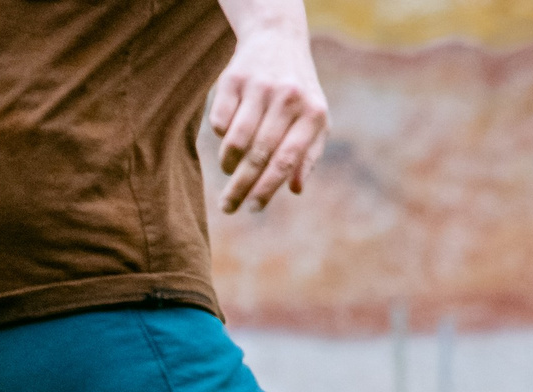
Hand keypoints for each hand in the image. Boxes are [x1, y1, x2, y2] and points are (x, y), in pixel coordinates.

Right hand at [209, 0, 328, 213]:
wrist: (277, 40)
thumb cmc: (298, 92)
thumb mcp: (314, 119)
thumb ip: (308, 155)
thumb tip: (295, 189)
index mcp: (313, 113)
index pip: (286, 160)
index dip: (266, 189)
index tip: (252, 209)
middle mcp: (288, 98)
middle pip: (258, 156)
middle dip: (240, 187)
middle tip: (228, 206)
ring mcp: (260, 87)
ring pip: (235, 142)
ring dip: (228, 164)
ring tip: (229, 169)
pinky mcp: (233, 80)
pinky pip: (218, 122)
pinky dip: (220, 135)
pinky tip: (228, 133)